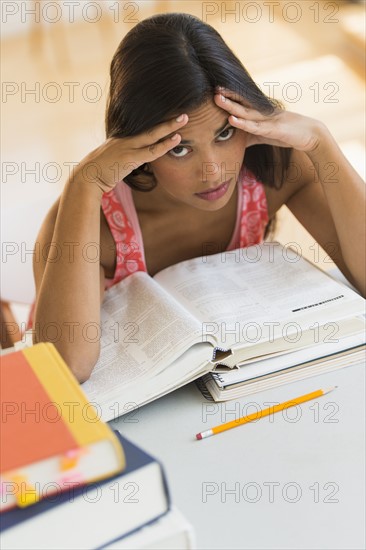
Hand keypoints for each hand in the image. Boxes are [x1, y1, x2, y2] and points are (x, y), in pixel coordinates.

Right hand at [72, 115, 188, 192]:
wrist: (87, 177)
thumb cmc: (99, 172)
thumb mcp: (112, 160)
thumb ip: (125, 157)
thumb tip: (135, 161)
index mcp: (122, 138)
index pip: (144, 128)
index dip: (158, 123)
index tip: (171, 117)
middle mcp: (125, 139)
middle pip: (150, 126)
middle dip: (168, 119)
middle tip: (183, 112)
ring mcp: (128, 147)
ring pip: (153, 135)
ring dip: (170, 127)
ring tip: (185, 119)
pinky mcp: (130, 158)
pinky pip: (152, 151)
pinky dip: (165, 144)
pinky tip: (176, 139)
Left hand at [214, 88, 325, 152]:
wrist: (311, 136)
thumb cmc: (287, 134)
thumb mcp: (265, 135)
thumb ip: (250, 136)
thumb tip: (234, 140)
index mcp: (261, 113)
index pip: (242, 103)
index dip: (229, 96)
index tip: (213, 91)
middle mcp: (263, 113)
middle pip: (242, 103)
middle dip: (227, 96)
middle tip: (212, 89)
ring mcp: (268, 120)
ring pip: (246, 112)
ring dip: (231, 106)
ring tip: (218, 98)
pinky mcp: (273, 130)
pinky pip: (255, 127)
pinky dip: (243, 123)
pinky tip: (232, 120)